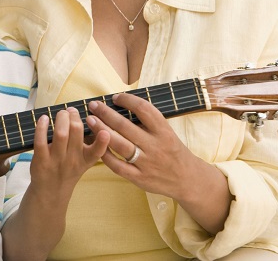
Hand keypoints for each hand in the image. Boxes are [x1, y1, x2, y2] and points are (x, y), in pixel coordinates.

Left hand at [30, 107, 109, 196]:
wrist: (51, 192)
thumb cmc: (68, 171)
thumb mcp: (84, 162)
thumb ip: (89, 144)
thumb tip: (89, 118)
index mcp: (85, 160)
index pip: (97, 152)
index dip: (102, 142)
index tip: (105, 131)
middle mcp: (72, 160)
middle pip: (76, 133)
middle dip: (74, 117)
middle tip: (71, 111)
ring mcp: (56, 160)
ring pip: (60, 134)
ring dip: (61, 118)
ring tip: (61, 113)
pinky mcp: (41, 160)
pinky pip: (41, 140)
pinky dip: (42, 127)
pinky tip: (44, 118)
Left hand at [86, 92, 202, 200]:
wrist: (187, 179)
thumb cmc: (172, 150)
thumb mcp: (167, 132)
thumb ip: (148, 121)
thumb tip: (122, 103)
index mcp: (164, 131)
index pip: (144, 109)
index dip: (127, 100)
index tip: (115, 97)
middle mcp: (155, 146)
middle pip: (125, 126)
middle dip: (105, 113)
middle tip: (93, 105)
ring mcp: (147, 163)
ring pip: (119, 144)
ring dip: (101, 130)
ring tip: (90, 120)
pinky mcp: (139, 178)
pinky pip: (117, 166)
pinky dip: (105, 154)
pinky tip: (96, 144)